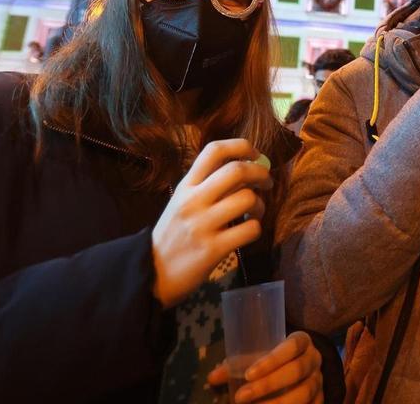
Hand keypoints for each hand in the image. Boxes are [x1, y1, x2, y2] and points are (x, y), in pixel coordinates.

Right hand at [151, 139, 272, 307]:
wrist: (153, 273)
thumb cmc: (174, 234)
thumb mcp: (182, 201)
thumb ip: (207, 184)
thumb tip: (247, 166)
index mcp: (186, 186)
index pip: (214, 151)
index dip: (241, 146)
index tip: (255, 154)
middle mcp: (193, 201)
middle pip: (236, 170)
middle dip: (260, 173)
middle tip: (267, 182)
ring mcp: (203, 225)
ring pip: (248, 199)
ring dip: (261, 204)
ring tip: (256, 212)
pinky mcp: (213, 249)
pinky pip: (250, 229)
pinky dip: (257, 228)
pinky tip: (249, 230)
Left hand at [208, 331, 322, 403]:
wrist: (302, 364)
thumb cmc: (275, 358)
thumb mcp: (259, 355)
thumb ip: (238, 364)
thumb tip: (212, 378)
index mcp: (302, 341)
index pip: (291, 346)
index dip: (271, 360)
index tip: (247, 374)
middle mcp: (314, 359)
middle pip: (296, 371)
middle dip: (267, 386)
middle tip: (240, 398)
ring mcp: (319, 381)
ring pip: (303, 393)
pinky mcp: (320, 399)